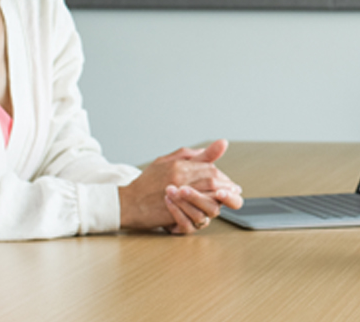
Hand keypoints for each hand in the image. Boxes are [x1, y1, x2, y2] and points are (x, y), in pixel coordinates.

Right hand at [119, 139, 244, 232]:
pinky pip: (198, 208)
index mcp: (178, 165)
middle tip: (232, 189)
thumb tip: (209, 149)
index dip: (222, 175)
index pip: (208, 166)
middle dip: (225, 184)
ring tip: (228, 198)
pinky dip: (209, 207)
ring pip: (209, 192)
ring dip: (221, 195)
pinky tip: (215, 207)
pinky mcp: (175, 210)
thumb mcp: (164, 161)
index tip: (227, 181)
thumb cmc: (145, 183)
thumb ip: (188, 154)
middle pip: (212, 178)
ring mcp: (178, 194)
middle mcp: (179, 178)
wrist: (127, 203)